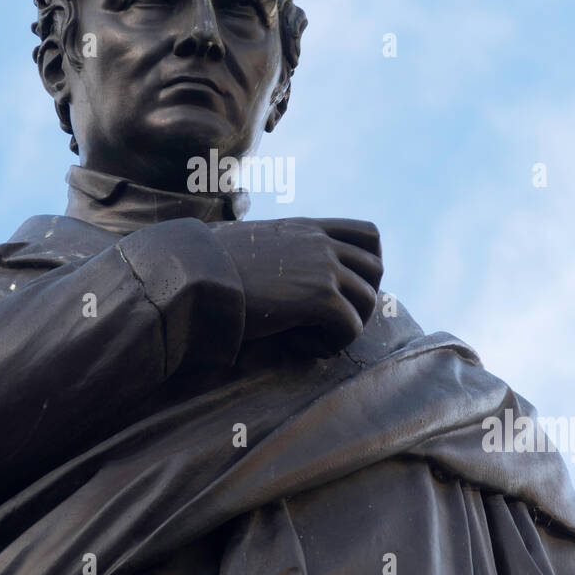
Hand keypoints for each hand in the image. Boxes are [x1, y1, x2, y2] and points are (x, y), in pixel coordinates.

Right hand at [212, 218, 383, 354]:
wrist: (197, 275)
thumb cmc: (211, 266)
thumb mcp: (252, 245)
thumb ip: (277, 250)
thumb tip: (275, 272)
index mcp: (307, 228)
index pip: (367, 234)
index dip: (370, 263)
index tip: (350, 286)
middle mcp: (321, 243)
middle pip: (376, 268)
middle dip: (363, 298)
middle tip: (335, 320)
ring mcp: (324, 268)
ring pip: (368, 300)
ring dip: (348, 325)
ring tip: (316, 338)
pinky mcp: (321, 297)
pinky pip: (351, 326)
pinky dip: (333, 343)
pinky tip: (303, 346)